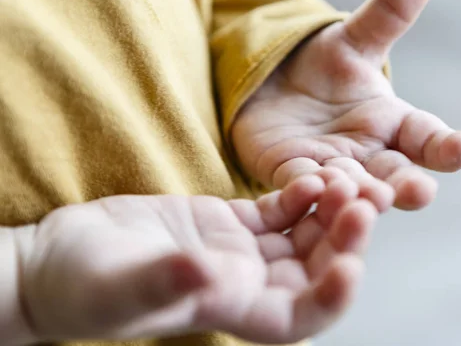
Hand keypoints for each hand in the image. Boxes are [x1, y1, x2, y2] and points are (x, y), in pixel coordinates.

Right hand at [17, 170, 388, 343]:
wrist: (63, 258)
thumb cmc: (82, 287)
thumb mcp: (119, 285)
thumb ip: (167, 282)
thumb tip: (210, 277)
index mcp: (230, 311)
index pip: (298, 318)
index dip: (331, 298)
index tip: (352, 267)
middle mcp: (245, 284)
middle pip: (313, 270)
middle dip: (344, 241)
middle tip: (364, 204)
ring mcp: (240, 251)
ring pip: (303, 237)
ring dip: (329, 212)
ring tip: (347, 181)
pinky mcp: (229, 221)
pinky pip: (278, 211)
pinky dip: (299, 195)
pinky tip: (313, 176)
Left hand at [232, 0, 460, 209]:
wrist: (276, 87)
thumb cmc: (326, 69)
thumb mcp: (354, 40)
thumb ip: (386, 15)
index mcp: (393, 123)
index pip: (427, 137)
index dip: (447, 146)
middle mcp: (368, 152)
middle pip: (396, 173)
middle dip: (407, 185)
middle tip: (420, 192)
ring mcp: (332, 167)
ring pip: (352, 186)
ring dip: (361, 192)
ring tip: (371, 197)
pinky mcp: (292, 173)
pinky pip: (302, 185)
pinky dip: (309, 190)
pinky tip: (313, 187)